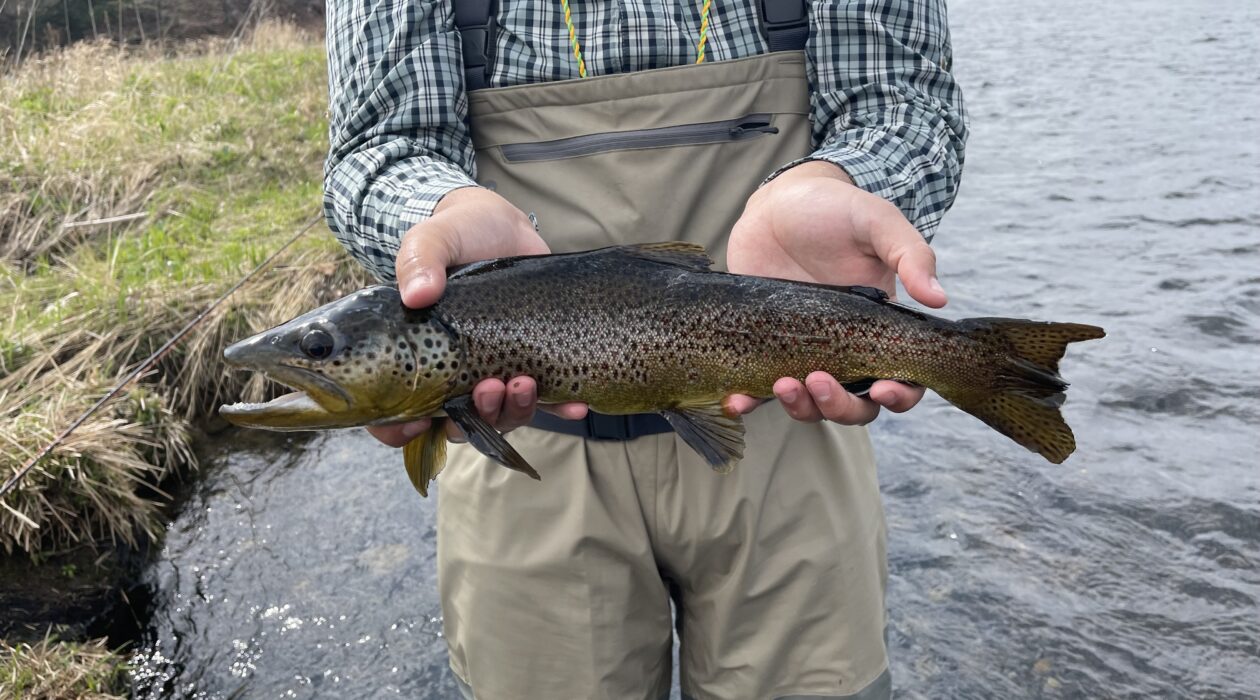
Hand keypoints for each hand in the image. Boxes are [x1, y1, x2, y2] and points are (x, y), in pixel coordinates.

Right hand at [367, 187, 587, 447]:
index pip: (396, 413)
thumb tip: (417, 294)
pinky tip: (575, 406)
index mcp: (415, 357)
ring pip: (501, 416)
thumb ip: (418, 261)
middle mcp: (453, 375)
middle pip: (458, 423)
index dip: (401, 431)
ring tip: (525, 384)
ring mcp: (494, 372)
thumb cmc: (454, 235)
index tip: (421, 423)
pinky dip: (560, 408)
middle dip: (476, 418)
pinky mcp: (531, 363)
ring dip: (514, 411)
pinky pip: (546, 398)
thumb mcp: (430, 240)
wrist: (501, 226)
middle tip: (490, 388)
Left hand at [725, 161, 947, 424]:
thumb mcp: (877, 223)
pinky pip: (759, 387)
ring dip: (801, 406)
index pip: (902, 379)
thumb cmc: (837, 211)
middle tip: (818, 380)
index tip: (882, 388)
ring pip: (811, 404)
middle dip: (840, 405)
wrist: (778, 205)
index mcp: (881, 329)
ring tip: (783, 384)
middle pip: (855, 404)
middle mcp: (845, 349)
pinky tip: (738, 400)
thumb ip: (911, 255)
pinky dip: (750, 401)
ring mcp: (804, 352)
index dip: (898, 395)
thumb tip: (939, 299)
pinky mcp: (766, 348)